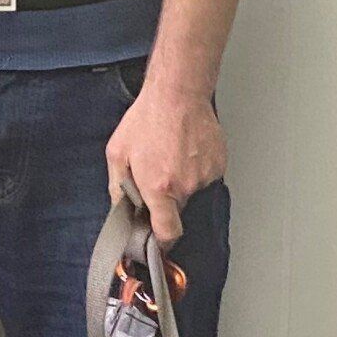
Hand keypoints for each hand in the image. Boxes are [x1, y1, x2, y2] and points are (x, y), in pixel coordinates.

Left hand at [106, 76, 225, 245]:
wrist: (178, 93)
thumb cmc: (147, 119)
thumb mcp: (118, 153)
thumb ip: (118, 188)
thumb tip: (120, 211)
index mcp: (159, 188)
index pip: (168, 233)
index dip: (163, 243)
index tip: (159, 243)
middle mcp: (185, 186)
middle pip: (177, 210)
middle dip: (166, 199)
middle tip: (158, 172)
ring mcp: (205, 176)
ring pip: (191, 192)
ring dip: (181, 180)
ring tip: (172, 154)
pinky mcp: (218, 165)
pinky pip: (204, 177)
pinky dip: (195, 168)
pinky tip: (186, 149)